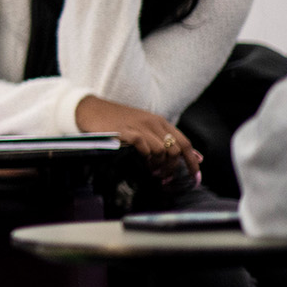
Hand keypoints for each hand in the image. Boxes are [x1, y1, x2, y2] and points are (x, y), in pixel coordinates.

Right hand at [76, 95, 200, 181]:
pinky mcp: (126, 131)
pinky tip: (140, 161)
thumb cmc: (117, 120)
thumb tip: (195, 156)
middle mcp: (153, 122)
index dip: (192, 162)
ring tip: (151, 171)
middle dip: (173, 167)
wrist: (90, 109)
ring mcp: (139, 126)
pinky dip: (145, 157)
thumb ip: (166, 138)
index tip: (195, 177)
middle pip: (176, 149)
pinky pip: (145, 147)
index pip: (185, 143)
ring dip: (158, 165)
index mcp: (160, 121)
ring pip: (162, 150)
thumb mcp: (144, 126)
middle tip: (164, 177)